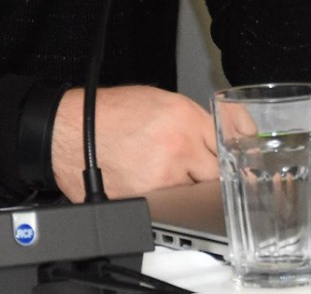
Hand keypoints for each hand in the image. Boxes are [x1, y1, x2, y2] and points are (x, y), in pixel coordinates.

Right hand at [50, 85, 216, 201]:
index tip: (239, 168)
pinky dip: (167, 202)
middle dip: (211, 177)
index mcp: (186, 119)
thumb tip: (230, 137)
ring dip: (188, 190)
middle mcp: (179, 148)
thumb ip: (198, 121)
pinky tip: (149, 184)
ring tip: (163, 173)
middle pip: (218, 177)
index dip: (232, 158)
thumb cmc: (112, 113)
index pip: (229, 147)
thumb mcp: (163, 101)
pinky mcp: (148, 201)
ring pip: (196, 196)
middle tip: (195, 171)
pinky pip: (172, 208)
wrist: (72, 131)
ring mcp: (164, 178)